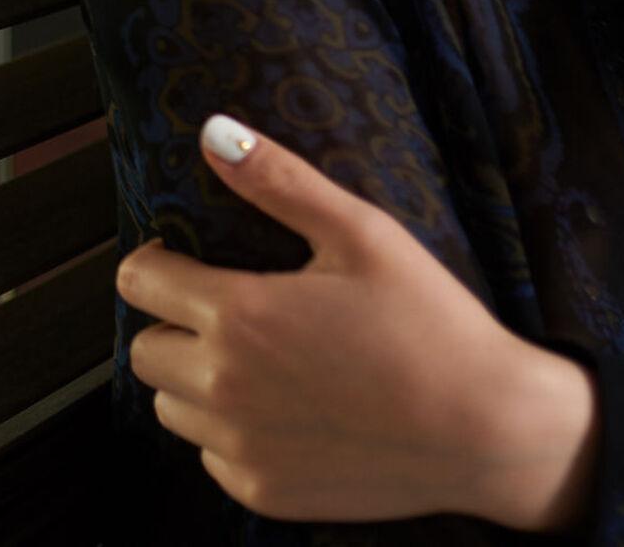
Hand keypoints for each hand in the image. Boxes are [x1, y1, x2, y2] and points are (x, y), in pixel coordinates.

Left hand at [117, 111, 600, 531]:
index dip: (157, 262)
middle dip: (173, 324)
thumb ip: (279, 180)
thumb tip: (212, 131)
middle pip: (143, 350)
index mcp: (237, 317)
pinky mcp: (263, 492)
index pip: (137, 282)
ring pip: (171, 407)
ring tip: (259, 362)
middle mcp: (223, 389)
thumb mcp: (362, 232)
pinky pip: (212, 456)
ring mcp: (240, 448)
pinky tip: (287, 410)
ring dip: (195, 381)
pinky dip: (232, 433)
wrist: (485, 431)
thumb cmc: (429, 323)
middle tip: (231, 313)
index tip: (187, 260)